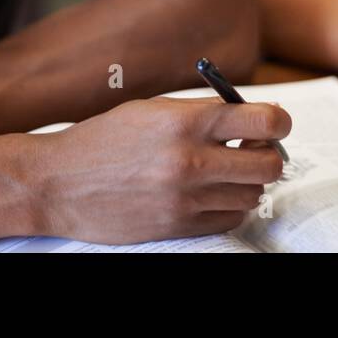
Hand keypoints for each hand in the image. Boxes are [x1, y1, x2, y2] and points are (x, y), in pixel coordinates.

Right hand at [36, 97, 290, 244]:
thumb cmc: (103, 140)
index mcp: (185, 121)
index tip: (274, 123)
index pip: (264, 119)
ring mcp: (186, 198)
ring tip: (223, 171)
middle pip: (269, 164)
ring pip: (252, 194)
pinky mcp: (178, 226)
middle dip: (268, 154)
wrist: (58, 183)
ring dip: (246, 182)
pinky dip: (228, 206)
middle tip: (252, 148)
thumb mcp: (151, 110)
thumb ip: (201, 113)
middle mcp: (191, 160)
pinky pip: (229, 219)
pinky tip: (208, 193)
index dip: (279, 121)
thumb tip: (251, 117)